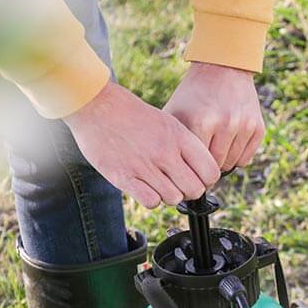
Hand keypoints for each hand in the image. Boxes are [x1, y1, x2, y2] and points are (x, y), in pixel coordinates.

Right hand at [64, 82, 220, 208]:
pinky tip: (143, 187)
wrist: (97, 106)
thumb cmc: (132, 115)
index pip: (210, 172)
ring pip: (174, 198)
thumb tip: (200, 172)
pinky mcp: (123, 176)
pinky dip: (150, 199)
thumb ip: (184, 145)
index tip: (196, 178)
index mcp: (179, 136)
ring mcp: (144, 165)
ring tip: (157, 183)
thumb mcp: (167, 122)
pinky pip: (151, 202)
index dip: (206, 180)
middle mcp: (165, 151)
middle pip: (194, 190)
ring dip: (167, 195)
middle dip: (188, 192)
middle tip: (177, 184)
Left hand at [164, 62, 264, 171]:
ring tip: (213, 149)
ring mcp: (244, 125)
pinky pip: (246, 159)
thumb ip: (169, 139)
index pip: (195, 164)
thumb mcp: (174, 112)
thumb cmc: (193, 95)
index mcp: (201, 122)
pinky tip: (228, 145)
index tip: (187, 166)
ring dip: (222, 162)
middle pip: (215, 167)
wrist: (223, 68)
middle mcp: (225, 124)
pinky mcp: (258, 127)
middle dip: (206, 166)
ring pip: (232, 164)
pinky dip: (237, 157)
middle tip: (200, 160)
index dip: (190, 167)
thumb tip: (164, 169)